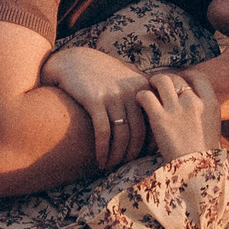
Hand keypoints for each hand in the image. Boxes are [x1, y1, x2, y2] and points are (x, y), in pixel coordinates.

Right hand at [41, 44, 150, 169]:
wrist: (74, 61)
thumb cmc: (102, 75)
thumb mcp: (127, 79)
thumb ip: (140, 97)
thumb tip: (153, 125)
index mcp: (144, 87)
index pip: (154, 121)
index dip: (149, 143)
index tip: (143, 157)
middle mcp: (132, 91)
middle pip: (138, 132)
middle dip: (132, 154)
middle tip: (125, 167)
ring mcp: (114, 95)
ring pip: (121, 135)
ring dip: (117, 156)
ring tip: (111, 167)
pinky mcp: (95, 100)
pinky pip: (103, 132)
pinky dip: (103, 150)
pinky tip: (100, 160)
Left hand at [137, 72, 212, 160]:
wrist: (194, 171)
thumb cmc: (203, 155)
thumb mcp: (213, 128)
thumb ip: (203, 112)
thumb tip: (192, 103)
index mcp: (210, 104)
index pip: (198, 77)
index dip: (186, 75)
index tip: (180, 79)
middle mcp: (194, 102)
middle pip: (177, 77)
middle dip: (167, 79)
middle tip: (159, 85)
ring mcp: (176, 109)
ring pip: (161, 80)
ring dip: (153, 82)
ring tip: (148, 88)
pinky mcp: (159, 118)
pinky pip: (146, 96)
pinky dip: (141, 96)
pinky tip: (140, 102)